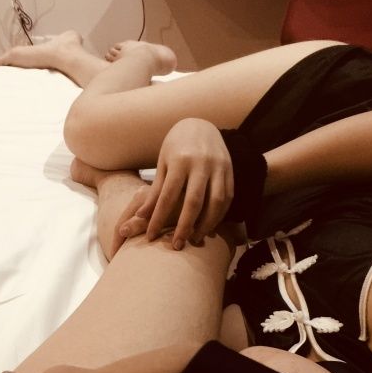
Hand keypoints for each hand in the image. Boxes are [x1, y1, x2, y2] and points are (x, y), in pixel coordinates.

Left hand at [116, 119, 233, 250]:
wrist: (201, 125)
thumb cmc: (176, 148)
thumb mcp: (163, 165)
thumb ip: (155, 191)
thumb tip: (141, 217)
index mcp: (180, 160)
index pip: (167, 196)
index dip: (158, 218)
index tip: (151, 237)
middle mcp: (201, 163)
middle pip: (193, 203)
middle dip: (184, 227)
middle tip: (176, 247)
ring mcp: (219, 167)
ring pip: (215, 203)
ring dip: (206, 225)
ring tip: (194, 239)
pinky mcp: (230, 171)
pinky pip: (228, 199)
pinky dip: (219, 216)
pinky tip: (208, 227)